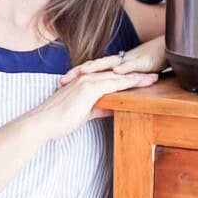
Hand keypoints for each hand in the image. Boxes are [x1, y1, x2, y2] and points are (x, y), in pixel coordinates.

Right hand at [28, 70, 157, 141]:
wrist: (44, 123)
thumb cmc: (60, 119)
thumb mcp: (84, 112)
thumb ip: (99, 107)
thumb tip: (112, 108)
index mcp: (86, 82)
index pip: (113, 79)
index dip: (129, 78)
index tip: (144, 79)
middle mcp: (88, 78)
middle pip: (119, 75)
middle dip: (137, 75)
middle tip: (154, 75)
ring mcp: (88, 81)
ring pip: (119, 77)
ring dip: (137, 77)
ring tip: (153, 78)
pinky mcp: (89, 88)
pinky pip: (113, 84)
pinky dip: (127, 83)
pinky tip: (139, 83)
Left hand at [59, 35, 166, 85]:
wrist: (166, 49)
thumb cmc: (148, 62)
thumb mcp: (130, 77)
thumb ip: (117, 85)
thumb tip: (106, 99)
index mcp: (114, 66)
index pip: (92, 70)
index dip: (76, 75)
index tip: (61, 82)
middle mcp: (119, 61)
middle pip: (96, 65)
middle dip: (79, 71)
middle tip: (64, 79)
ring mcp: (130, 60)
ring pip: (110, 63)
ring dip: (97, 67)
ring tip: (84, 72)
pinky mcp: (143, 61)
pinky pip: (132, 64)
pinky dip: (124, 68)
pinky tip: (116, 72)